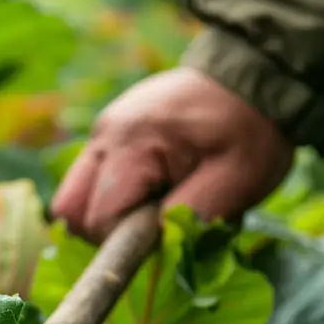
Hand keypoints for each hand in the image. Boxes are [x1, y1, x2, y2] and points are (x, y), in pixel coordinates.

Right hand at [51, 67, 294, 241]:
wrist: (253, 77)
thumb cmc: (249, 130)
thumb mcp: (235, 180)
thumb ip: (188, 217)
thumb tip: (151, 246)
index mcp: (131, 143)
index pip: (98, 218)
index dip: (126, 242)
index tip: (163, 238)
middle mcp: (105, 134)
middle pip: (70, 209)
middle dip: (106, 233)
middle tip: (154, 228)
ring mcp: (103, 131)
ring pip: (74, 196)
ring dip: (107, 215)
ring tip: (155, 206)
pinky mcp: (110, 134)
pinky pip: (92, 179)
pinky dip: (114, 196)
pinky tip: (154, 187)